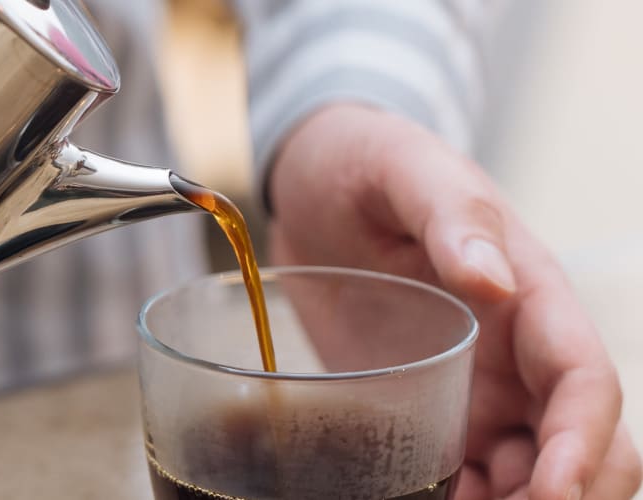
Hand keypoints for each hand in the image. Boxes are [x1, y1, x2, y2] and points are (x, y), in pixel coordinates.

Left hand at [267, 104, 641, 498]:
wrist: (314, 188)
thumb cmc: (367, 163)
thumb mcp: (407, 170)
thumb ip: (453, 216)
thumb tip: (494, 281)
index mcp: (530, 299)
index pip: (585, 383)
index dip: (582, 446)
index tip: (551, 494)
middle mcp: (512, 355)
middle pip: (570, 446)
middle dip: (558, 497)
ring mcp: (469, 388)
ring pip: (521, 474)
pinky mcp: (420, 406)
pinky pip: (457, 473)